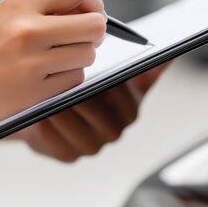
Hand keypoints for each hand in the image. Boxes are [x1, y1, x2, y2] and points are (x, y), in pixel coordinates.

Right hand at [0, 0, 106, 137]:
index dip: (93, 1)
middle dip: (94, 33)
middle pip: (94, 24)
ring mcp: (31, 62)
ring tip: (56, 61)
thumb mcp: (1, 16)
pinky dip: (67, 79)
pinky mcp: (34, 91)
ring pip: (88, 54)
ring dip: (79, 58)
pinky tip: (46, 78)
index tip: (88, 13)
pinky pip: (75, 79)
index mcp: (18, 4)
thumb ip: (41, 8)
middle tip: (82, 40)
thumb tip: (89, 10)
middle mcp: (27, 29)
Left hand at [12, 63, 169, 161]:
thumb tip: (171, 53)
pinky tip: (36, 107)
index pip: (120, 93)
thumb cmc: (90, 91)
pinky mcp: (66, 155)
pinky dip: (43, 121)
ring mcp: (90, 146)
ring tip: (44, 87)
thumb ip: (147, 67)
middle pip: (94, 109)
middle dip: (77, 91)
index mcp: (130, 110)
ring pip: (71, 121)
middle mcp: (113, 132)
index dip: (103, 78)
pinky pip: (53, 137)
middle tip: (58, 72)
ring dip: (57, 104)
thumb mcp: (120, 77)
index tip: (88, 65)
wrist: (61, 116)